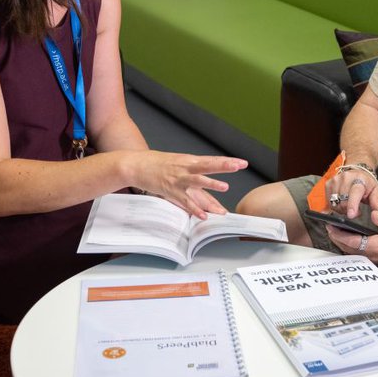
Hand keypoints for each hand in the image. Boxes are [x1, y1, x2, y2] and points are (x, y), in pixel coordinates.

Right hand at [131, 151, 246, 218]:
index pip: (211, 161)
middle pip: (207, 166)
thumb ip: (194, 173)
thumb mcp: (178, 163)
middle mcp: (185, 168)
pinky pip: (184, 201)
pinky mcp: (169, 190)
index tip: (241, 162)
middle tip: (238, 166)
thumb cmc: (157, 164)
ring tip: (225, 187)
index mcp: (189, 161)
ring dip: (211, 184)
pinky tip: (203, 216)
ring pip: (197, 181)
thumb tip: (208, 183)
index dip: (227, 162)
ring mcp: (178, 179)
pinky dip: (193, 209)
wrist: (136, 165)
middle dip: (224, 166)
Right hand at [325, 166, 377, 216]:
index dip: (352, 205)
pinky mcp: (328, 184)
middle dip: (349, 211)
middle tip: (356, 210)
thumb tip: (377, 212)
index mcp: (359, 180)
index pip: (354, 193)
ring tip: (349, 205)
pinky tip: (341, 202)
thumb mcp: (375, 191)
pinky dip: (335, 206)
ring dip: (341, 209)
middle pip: (343, 202)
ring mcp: (335, 181)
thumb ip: (376, 201)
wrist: (357, 171)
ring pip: (335, 204)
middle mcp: (345, 179)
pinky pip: (329, 202)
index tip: (351, 215)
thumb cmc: (366, 183)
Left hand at [325, 210, 377, 264]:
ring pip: (352, 252)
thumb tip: (374, 214)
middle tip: (328, 227)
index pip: (353, 241)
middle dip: (337, 238)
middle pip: (348, 248)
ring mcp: (374, 257)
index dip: (340, 235)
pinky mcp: (375, 256)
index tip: (331, 227)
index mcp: (377, 246)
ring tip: (333, 231)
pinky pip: (357, 252)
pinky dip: (348, 245)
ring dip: (341, 242)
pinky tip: (345, 237)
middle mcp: (373, 254)